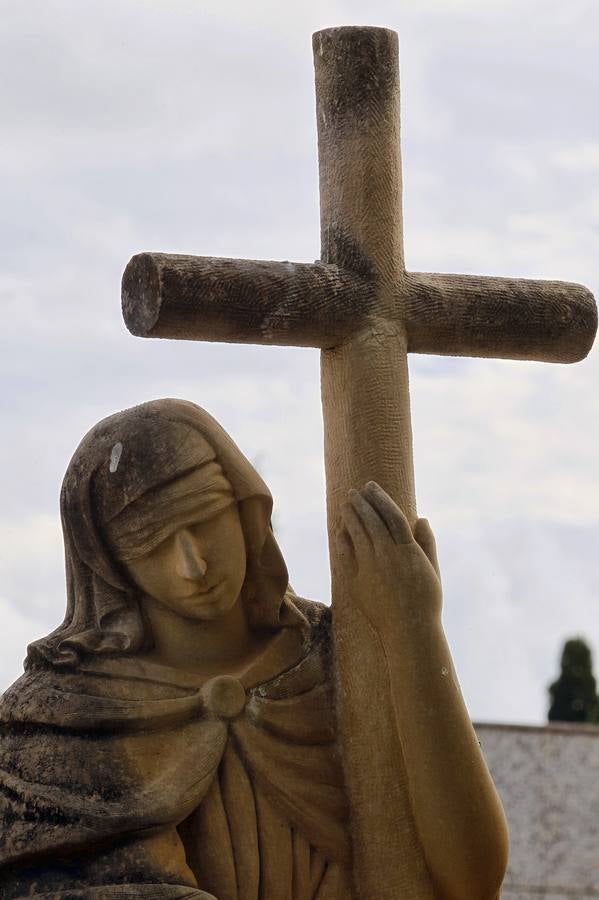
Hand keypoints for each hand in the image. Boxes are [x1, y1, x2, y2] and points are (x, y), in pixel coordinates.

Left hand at [335, 481, 441, 637]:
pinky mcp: (357, 581)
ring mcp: (371, 567)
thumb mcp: (432, 570)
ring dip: (350, 516)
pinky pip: (347, 555)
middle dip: (361, 503)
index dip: (380, 498)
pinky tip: (340, 531)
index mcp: (408, 550)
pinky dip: (343, 540)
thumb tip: (422, 519)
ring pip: (357, 534)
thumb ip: (427, 543)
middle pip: (371, 520)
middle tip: (353, 492)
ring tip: (345, 505)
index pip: (391, 515)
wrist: (409, 630)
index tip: (371, 487)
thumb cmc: (425, 601)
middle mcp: (388, 555)